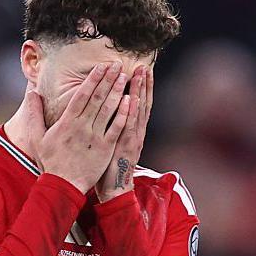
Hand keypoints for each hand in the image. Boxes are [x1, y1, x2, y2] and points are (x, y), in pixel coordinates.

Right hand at [33, 61, 133, 193]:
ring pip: (109, 110)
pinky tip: (130, 101)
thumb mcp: (37, 137)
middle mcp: (82, 127)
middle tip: (117, 64)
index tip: (100, 66)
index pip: (81, 95)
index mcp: (67, 122)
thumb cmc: (50, 162)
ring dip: (118, 91)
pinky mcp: (106, 148)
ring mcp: (95, 137)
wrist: (63, 186)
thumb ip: (34, 113)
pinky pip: (116, 128)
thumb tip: (31, 92)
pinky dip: (124, 114)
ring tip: (125, 77)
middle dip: (108, 79)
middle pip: (98, 98)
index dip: (92, 79)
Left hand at [96, 66, 152, 201]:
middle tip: (144, 66)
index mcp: (133, 130)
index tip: (142, 70)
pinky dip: (131, 112)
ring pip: (137, 111)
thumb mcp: (115, 143)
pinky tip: (131, 98)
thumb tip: (112, 112)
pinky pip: (128, 126)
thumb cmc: (111, 166)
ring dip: (140, 91)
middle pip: (142, 103)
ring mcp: (132, 138)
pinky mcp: (125, 146)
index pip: (139, 104)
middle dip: (143, 84)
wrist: (115, 189)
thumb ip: (116, 127)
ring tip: (141, 74)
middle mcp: (136, 132)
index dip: (142, 87)